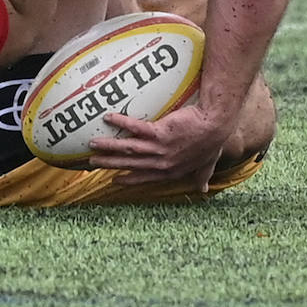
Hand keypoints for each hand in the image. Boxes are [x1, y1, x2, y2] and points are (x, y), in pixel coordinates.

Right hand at [86, 102, 225, 190]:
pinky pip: (135, 128)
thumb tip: (203, 189)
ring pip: (128, 148)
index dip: (129, 179)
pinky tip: (108, 117)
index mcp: (170, 171)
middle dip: (110, 163)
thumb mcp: (207, 163)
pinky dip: (121, 122)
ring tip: (92, 143)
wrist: (214, 123)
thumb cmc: (212, 141)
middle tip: (92, 161)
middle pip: (130, 164)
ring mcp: (159, 149)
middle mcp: (162, 163)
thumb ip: (201, 175)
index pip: (144, 177)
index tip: (114, 180)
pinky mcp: (159, 132)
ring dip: (109, 147)